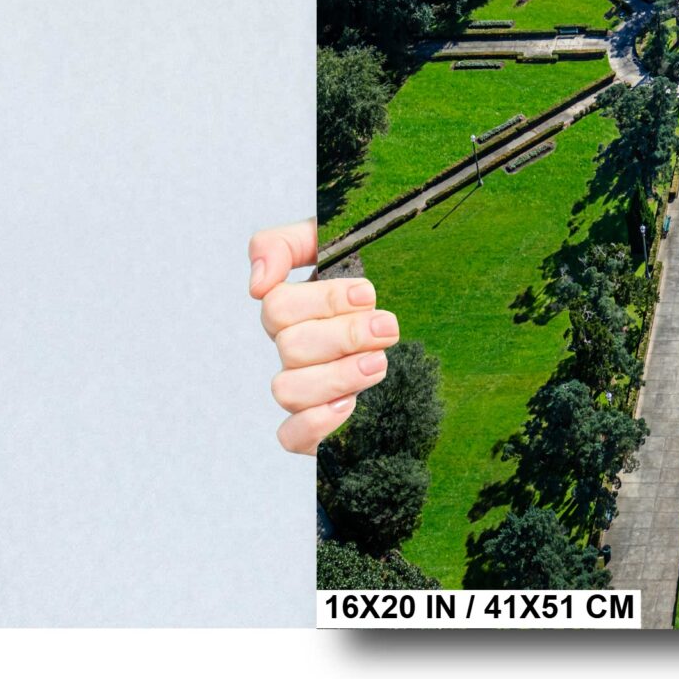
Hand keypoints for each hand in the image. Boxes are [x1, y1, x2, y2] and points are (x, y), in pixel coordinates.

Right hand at [248, 219, 399, 454]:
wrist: (420, 317)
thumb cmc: (374, 277)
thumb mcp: (336, 242)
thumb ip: (287, 244)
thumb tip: (258, 284)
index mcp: (293, 309)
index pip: (278, 305)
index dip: (323, 300)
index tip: (368, 294)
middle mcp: (293, 349)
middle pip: (291, 347)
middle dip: (345, 335)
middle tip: (387, 327)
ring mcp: (303, 388)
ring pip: (288, 390)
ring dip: (337, 376)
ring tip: (379, 363)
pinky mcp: (317, 426)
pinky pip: (291, 436)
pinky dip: (316, 424)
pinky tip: (350, 406)